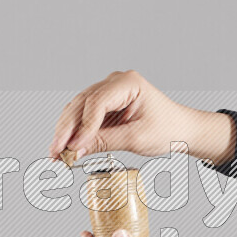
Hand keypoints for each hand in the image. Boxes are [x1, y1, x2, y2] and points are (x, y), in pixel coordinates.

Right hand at [50, 70, 235, 163]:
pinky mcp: (106, 104)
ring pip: (78, 109)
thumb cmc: (168, 130)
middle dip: (66, 130)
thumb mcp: (137, 139)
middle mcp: (115, 83)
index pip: (96, 103)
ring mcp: (109, 92)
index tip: (72, 147)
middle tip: (55, 153)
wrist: (181, 130)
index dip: (82, 127)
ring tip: (56, 154)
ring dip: (66, 132)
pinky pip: (85, 116)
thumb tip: (77, 150)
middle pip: (81, 104)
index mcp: (128, 83)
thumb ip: (106, 142)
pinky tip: (66, 147)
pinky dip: (75, 132)